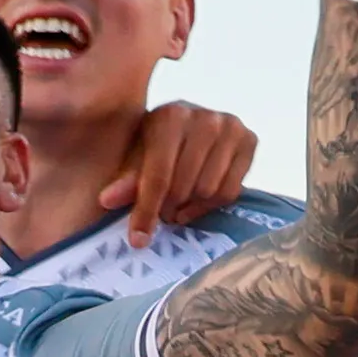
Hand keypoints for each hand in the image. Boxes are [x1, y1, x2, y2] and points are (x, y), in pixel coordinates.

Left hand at [124, 102, 261, 230]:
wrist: (189, 127)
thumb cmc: (157, 144)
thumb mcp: (138, 159)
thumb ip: (127, 182)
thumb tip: (106, 201)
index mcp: (170, 116)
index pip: (158, 175)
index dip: (147, 210)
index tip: (138, 240)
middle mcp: (204, 117)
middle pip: (184, 187)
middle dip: (168, 208)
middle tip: (163, 212)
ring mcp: (230, 127)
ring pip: (208, 191)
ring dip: (190, 206)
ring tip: (179, 203)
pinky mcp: (250, 140)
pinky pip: (231, 191)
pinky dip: (211, 204)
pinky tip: (198, 200)